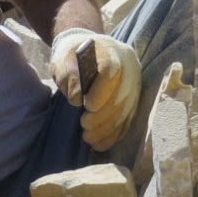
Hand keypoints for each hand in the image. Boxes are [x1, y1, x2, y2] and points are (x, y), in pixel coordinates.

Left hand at [50, 28, 141, 150]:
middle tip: (84, 125)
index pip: (112, 70)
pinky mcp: (133, 100)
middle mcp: (130, 68)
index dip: (102, 90)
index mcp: (113, 52)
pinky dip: (114, 134)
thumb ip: (68, 75)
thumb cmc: (72, 56)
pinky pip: (127, 119)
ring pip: (125, 110)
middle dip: (103, 114)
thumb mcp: (63, 60)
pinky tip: (100, 144)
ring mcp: (134, 85)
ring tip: (88, 138)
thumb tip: (77, 99)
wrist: (87, 52)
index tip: (88, 106)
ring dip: (107, 128)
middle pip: (121, 94)